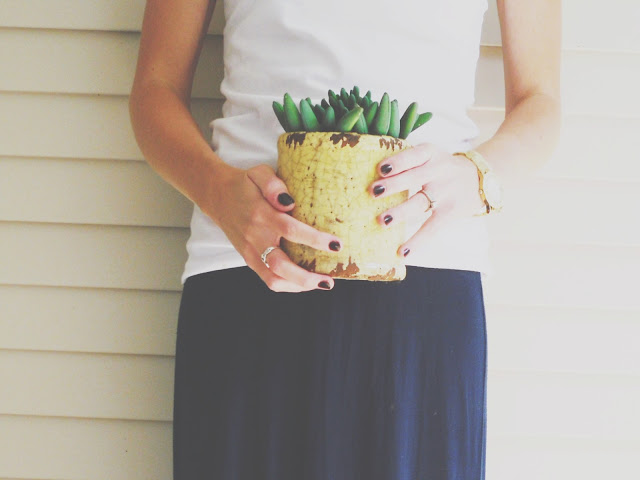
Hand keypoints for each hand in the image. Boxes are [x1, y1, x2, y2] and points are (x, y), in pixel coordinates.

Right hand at [213, 164, 341, 291]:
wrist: (217, 196)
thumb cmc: (245, 184)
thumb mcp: (258, 173)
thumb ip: (273, 184)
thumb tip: (289, 202)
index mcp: (261, 215)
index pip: (290, 230)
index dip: (315, 240)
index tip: (336, 244)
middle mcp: (255, 237)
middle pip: (280, 265)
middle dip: (306, 276)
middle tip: (329, 280)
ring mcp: (251, 252)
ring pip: (273, 279)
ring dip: (298, 286)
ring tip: (322, 284)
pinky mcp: (249, 260)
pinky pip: (268, 280)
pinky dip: (288, 286)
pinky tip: (305, 283)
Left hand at [368, 143, 484, 256]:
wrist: (480, 178)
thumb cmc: (441, 167)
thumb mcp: (429, 156)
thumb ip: (406, 163)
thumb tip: (373, 180)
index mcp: (430, 153)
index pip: (414, 156)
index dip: (398, 162)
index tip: (381, 169)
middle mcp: (439, 171)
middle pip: (414, 178)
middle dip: (394, 185)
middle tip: (373, 191)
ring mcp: (445, 193)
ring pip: (420, 203)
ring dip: (401, 212)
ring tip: (382, 221)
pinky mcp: (450, 212)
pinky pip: (432, 228)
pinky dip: (418, 241)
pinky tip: (403, 253)